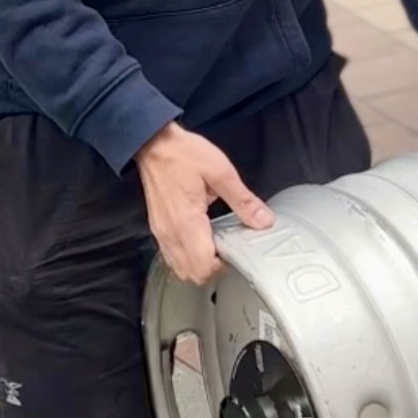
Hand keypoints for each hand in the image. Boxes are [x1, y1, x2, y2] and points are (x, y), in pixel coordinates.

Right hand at [136, 121, 273, 283]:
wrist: (153, 143)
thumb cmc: (182, 154)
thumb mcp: (221, 172)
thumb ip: (243, 201)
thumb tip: (263, 220)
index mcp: (187, 222)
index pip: (203, 266)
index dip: (223, 265)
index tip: (236, 250)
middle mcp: (170, 232)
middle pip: (191, 274)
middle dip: (212, 268)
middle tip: (228, 248)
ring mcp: (161, 232)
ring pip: (179, 268)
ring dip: (198, 264)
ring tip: (215, 244)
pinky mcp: (158, 227)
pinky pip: (171, 255)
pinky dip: (186, 255)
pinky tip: (200, 237)